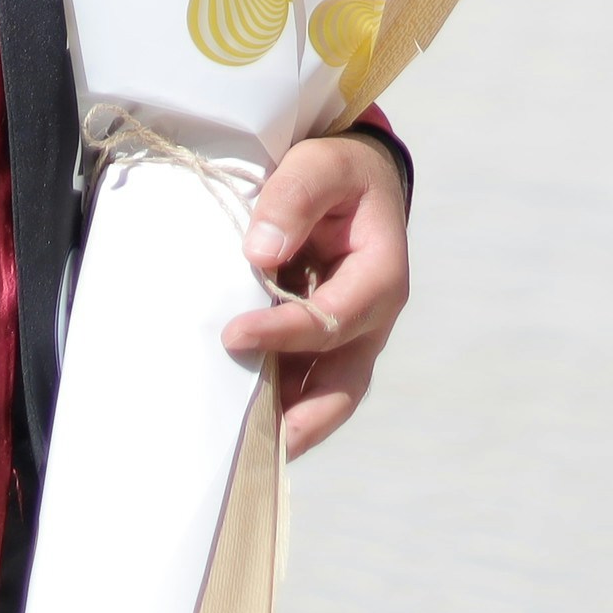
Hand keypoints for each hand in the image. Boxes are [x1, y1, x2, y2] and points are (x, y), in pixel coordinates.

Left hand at [222, 132, 409, 458]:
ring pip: (326, 396)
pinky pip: (305, 383)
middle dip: (304, 419)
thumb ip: (293, 199)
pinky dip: (278, 404)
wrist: (350, 178)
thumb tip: (259, 255)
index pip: (333, 319)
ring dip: (288, 421)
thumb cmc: (337, 171)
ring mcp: (350, 337)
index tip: (232, 334)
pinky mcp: (323, 344)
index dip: (284, 332)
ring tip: (239, 447)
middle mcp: (371, 318)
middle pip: (344, 385)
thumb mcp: (321, 165)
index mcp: (380, 276)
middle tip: (258, 442)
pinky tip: (237, 418)